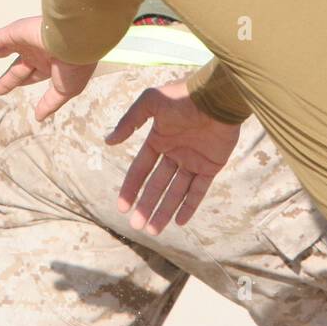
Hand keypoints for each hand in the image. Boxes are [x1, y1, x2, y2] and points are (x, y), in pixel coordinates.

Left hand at [0, 15, 95, 119]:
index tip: (16, 90)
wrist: (77, 39)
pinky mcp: (15, 32)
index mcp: (51, 63)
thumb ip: (50, 103)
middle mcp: (37, 51)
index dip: (23, 83)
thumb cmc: (75, 65)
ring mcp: (25, 40)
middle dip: (8, 78)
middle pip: (16, 67)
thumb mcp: (64, 90)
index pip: (33, 75)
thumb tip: (39, 117)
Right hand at [106, 80, 241, 234]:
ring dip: (164, 210)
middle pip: (157, 185)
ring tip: (153, 230)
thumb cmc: (183, 95)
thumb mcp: (151, 101)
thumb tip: (108, 141)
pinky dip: (189, 206)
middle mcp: (174, 153)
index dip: (131, 188)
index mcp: (158, 139)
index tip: (122, 207)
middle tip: (137, 226)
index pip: (141, 169)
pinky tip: (179, 222)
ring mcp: (193, 161)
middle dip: (146, 205)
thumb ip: (130, 121)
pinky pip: (198, 190)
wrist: (218, 95)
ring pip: (176, 192)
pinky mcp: (211, 166)